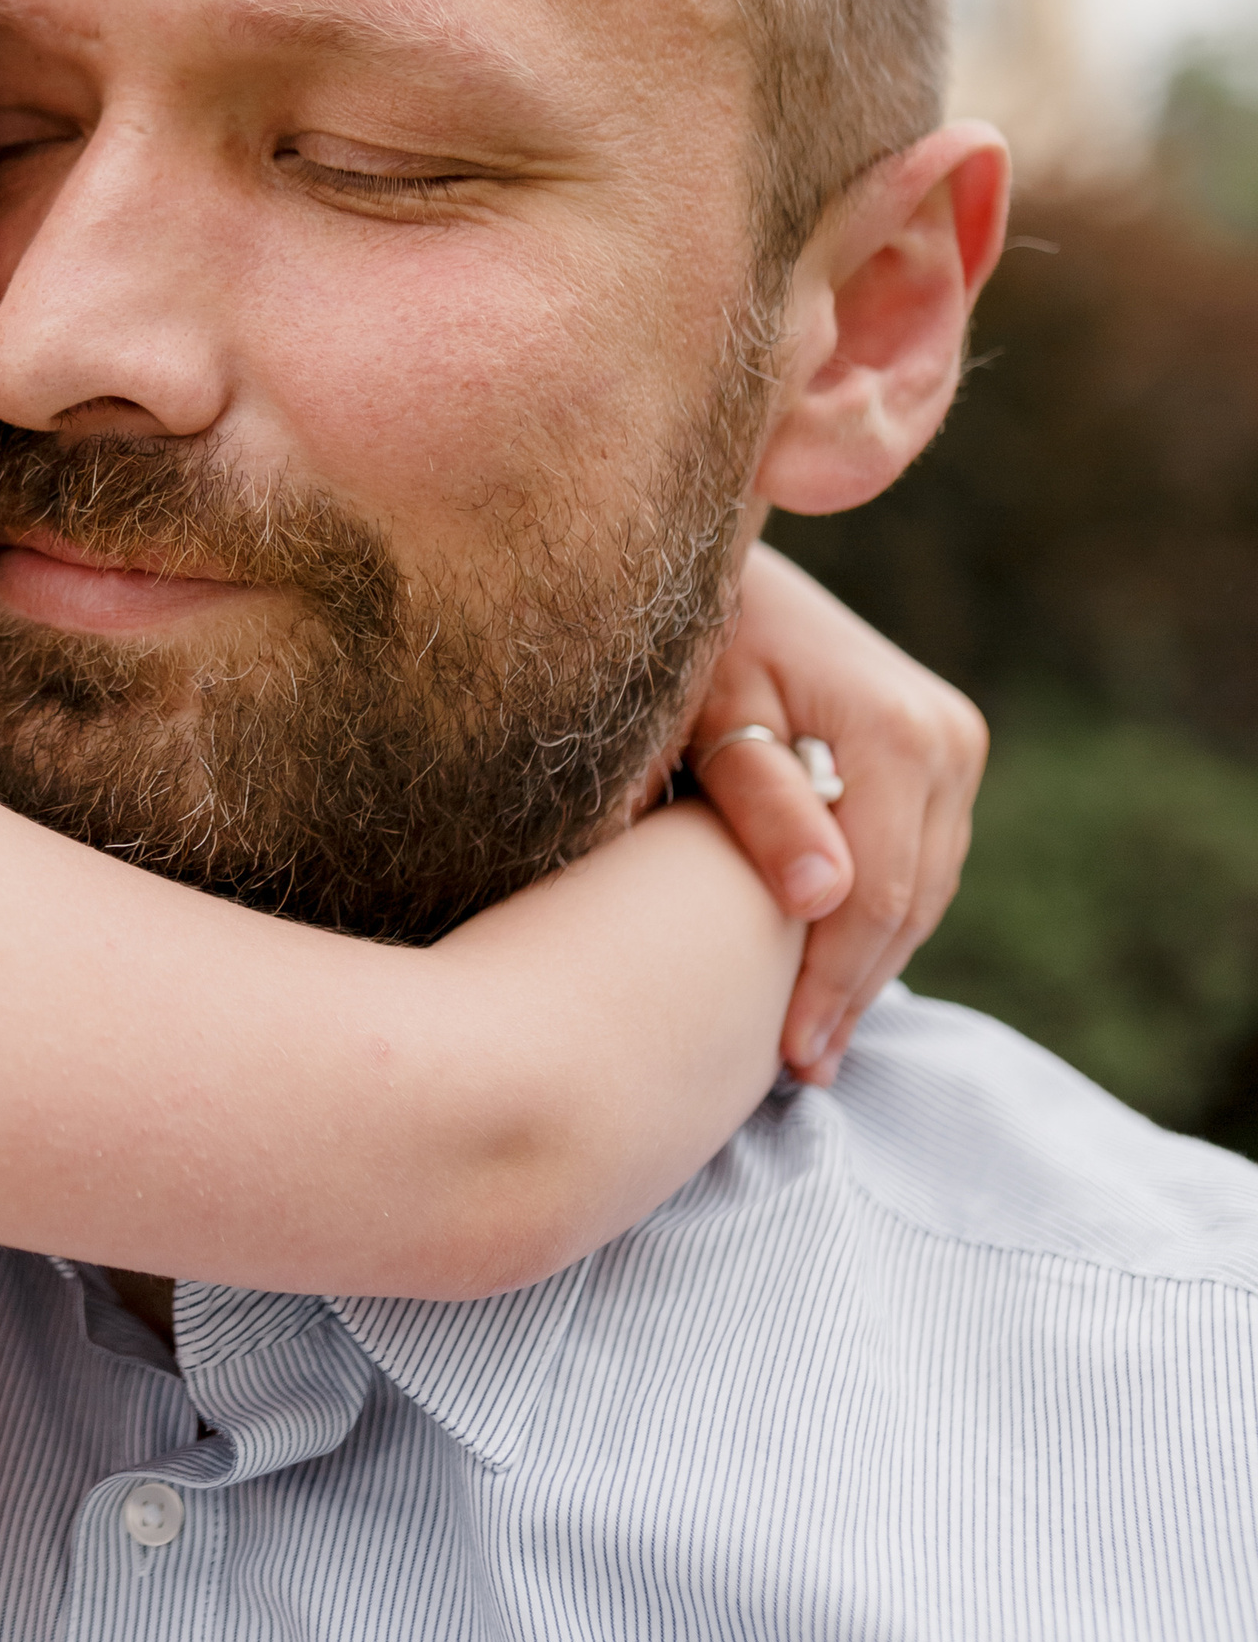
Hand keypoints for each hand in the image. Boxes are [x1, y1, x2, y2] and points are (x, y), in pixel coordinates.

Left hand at [689, 542, 987, 1081]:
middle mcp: (945, 734)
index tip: (788, 1055)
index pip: (878, 895)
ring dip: (870, 961)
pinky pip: (919, 858)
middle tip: (798, 1069)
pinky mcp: (942, 749)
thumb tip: (824, 897)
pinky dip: (879, 916)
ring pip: (924, 887)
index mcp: (896, 731)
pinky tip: (827, 966)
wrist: (719, 572)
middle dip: (853, 988)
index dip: (833, 984)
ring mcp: (954, 740)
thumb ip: (760, 803)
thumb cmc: (689, 643)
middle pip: (911, 901)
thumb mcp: (708, 717)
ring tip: (811, 1038)